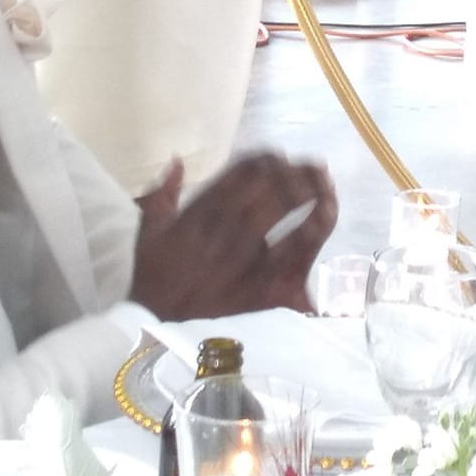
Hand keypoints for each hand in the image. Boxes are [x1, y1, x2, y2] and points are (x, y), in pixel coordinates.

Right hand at [129, 151, 337, 319]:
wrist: (149, 319)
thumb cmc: (150, 273)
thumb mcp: (148, 229)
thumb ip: (163, 194)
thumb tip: (177, 162)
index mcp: (201, 208)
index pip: (241, 171)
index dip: (267, 160)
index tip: (282, 157)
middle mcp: (223, 223)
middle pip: (269, 185)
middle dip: (297, 174)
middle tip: (317, 169)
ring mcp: (239, 251)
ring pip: (281, 212)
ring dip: (308, 196)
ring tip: (326, 188)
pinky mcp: (253, 279)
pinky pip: (287, 252)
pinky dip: (308, 234)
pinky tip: (322, 222)